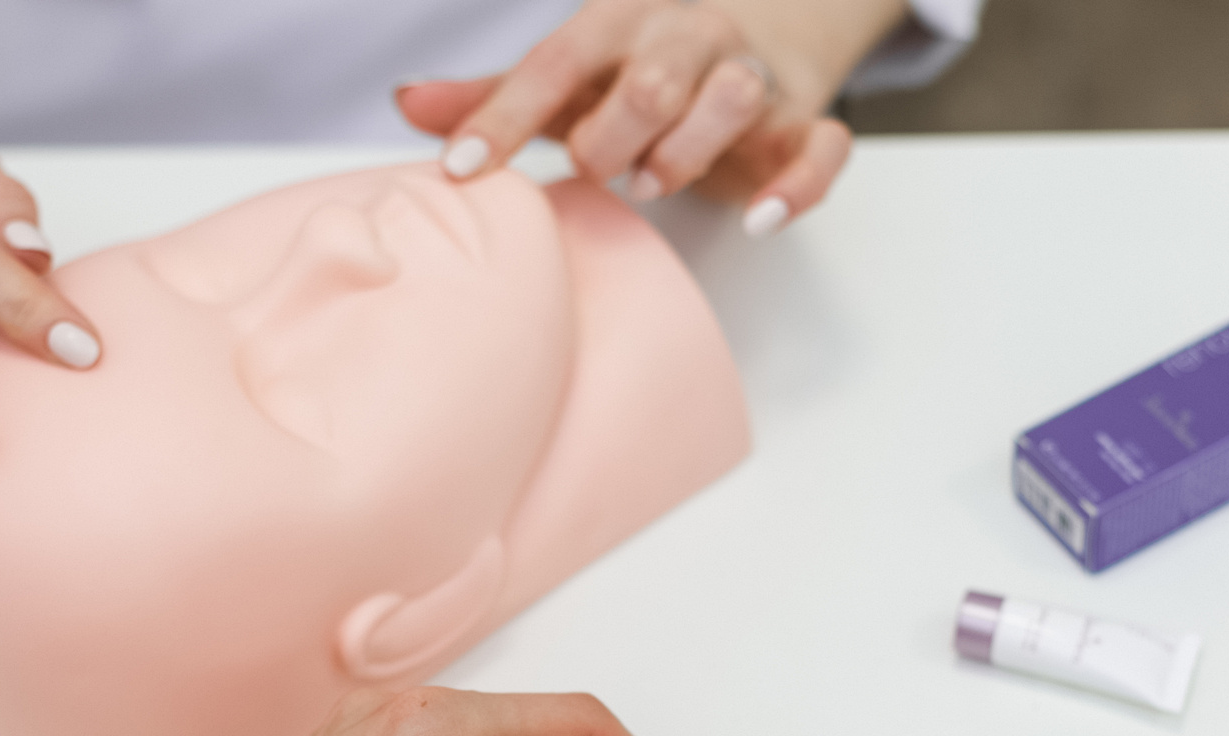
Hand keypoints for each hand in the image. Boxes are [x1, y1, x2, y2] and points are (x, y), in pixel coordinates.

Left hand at [395, 0, 906, 234]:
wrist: (763, 25)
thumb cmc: (645, 66)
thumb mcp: (570, 75)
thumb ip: (497, 93)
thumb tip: (407, 104)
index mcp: (620, 23)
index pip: (553, 64)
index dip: (505, 117)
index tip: (462, 169)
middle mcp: (688, 39)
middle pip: (654, 78)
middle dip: (616, 132)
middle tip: (597, 168)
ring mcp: (751, 78)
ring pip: (734, 97)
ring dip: (690, 150)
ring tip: (658, 181)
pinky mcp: (803, 121)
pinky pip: (821, 147)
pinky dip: (799, 186)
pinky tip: (762, 220)